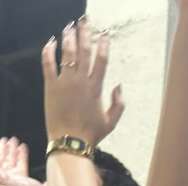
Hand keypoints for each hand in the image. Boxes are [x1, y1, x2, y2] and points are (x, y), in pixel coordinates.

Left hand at [41, 18, 123, 145]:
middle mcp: (81, 81)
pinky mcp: (51, 85)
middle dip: (85, 34)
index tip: (104, 35)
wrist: (70, 141)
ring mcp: (65, 82)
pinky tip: (51, 42)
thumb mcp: (111, 122)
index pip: (101, 60)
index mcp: (96, 88)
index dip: (103, 45)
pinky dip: (49, 50)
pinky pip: (48, 63)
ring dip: (68, 38)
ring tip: (69, 27)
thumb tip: (119, 86)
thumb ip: (118, 103)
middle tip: (85, 22)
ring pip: (67, 53)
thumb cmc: (91, 134)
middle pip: (84, 51)